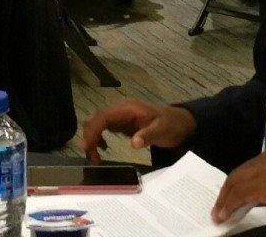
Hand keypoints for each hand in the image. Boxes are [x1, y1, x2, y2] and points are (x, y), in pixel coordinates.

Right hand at [80, 100, 195, 162]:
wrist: (179, 122)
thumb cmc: (171, 124)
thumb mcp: (162, 130)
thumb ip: (148, 135)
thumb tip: (134, 144)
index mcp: (128, 108)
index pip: (104, 116)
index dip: (93, 129)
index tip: (86, 146)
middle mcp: (120, 109)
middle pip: (96, 119)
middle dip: (89, 136)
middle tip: (90, 157)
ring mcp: (120, 116)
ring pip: (97, 123)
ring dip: (92, 138)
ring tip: (94, 157)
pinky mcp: (121, 122)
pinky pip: (103, 127)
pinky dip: (98, 138)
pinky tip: (102, 149)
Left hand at [210, 148, 265, 229]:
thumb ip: (265, 185)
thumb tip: (245, 198)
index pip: (245, 169)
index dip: (232, 186)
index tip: (225, 200)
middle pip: (237, 175)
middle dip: (225, 194)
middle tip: (217, 210)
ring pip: (237, 185)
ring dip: (225, 202)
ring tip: (219, 216)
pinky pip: (241, 195)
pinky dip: (231, 206)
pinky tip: (226, 215)